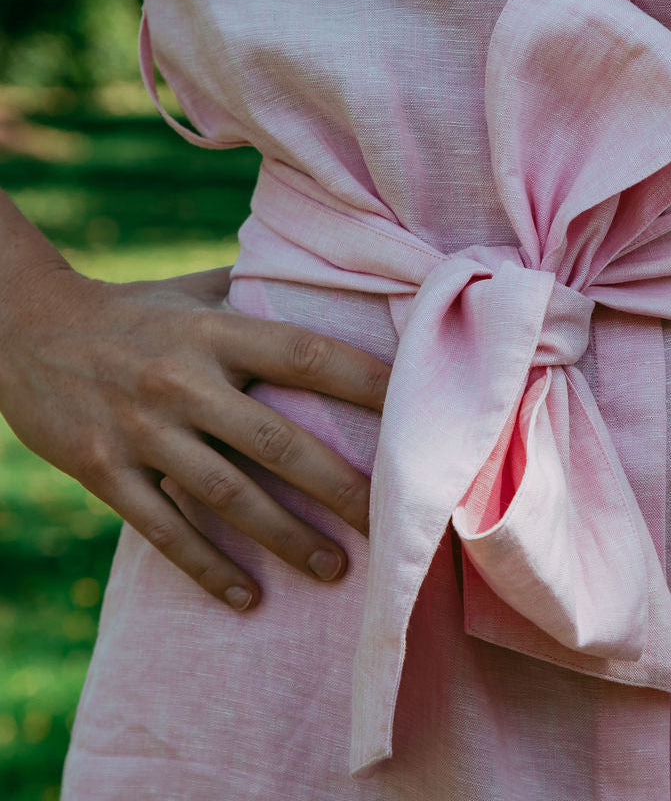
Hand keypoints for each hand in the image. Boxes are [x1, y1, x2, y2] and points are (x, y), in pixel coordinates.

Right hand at [0, 264, 388, 611]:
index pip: (306, 354)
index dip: (366, 382)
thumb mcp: (194, 289)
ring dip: (286, 538)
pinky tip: (248, 599)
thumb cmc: (131, 309)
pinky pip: (163, 530)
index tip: (417, 413)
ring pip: (226, 497)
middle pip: (277, 441)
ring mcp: (141, 431)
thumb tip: (335, 285)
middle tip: (390, 521)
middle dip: (340, 486)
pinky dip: (206, 568)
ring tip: (336, 570)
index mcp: (214, 331)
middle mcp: (183, 381)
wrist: (21, 328)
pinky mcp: (104, 472)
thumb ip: (259, 291)